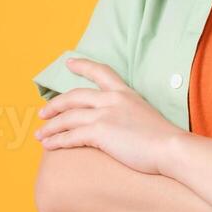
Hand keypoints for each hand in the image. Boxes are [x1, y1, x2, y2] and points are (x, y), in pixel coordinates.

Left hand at [34, 58, 183, 174]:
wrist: (171, 148)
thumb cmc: (164, 139)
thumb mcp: (146, 116)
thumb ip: (130, 114)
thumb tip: (122, 125)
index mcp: (125, 93)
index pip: (101, 72)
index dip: (83, 66)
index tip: (69, 63)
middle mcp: (112, 99)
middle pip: (74, 96)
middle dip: (55, 105)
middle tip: (42, 113)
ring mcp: (105, 114)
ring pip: (68, 117)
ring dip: (50, 126)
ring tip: (40, 135)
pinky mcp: (100, 131)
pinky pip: (70, 136)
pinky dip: (57, 141)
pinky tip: (49, 146)